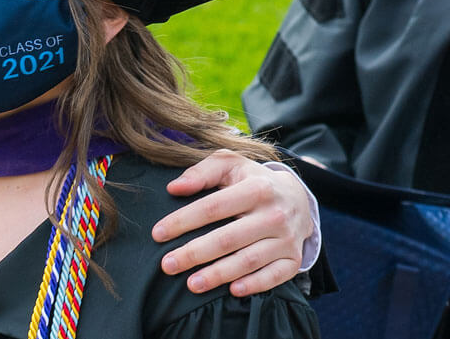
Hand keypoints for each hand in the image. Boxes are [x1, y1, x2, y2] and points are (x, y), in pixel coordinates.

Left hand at [152, 149, 312, 296]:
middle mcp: (274, 215)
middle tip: (167, 265)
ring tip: (191, 284)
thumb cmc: (251, 180)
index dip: (183, 221)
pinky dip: (254, 285)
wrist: (298, 197)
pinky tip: (232, 290)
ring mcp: (286, 239)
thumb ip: (201, 172)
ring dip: (218, 275)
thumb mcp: (229, 164)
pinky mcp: (294, 258)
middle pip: (228, 239)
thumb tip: (174, 188)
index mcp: (255, 189)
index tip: (157, 234)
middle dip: (194, 254)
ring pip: (248, 261)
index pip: (212, 207)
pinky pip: (275, 276)